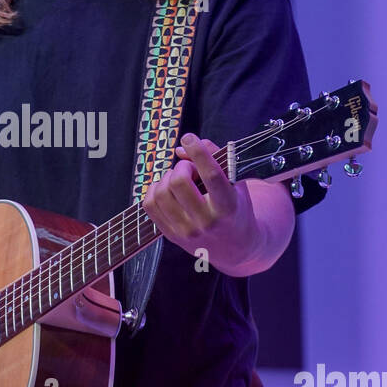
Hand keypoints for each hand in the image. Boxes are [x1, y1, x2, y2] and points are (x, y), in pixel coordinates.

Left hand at [142, 134, 262, 274]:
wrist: (236, 248)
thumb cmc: (237, 208)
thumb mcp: (237, 183)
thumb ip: (216, 158)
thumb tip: (180, 149)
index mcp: (228, 207)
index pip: (211, 175)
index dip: (197, 152)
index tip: (189, 138)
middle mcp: (207, 222)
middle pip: (179, 182)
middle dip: (182, 167)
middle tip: (190, 169)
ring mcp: (187, 231)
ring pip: (160, 193)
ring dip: (167, 178)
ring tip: (179, 179)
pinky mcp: (171, 236)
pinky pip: (149, 205)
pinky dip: (154, 189)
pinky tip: (166, 189)